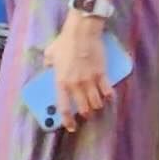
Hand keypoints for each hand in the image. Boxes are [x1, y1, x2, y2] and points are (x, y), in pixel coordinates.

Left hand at [44, 12, 111, 131]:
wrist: (82, 33)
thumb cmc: (65, 42)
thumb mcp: (50, 54)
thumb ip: (49, 63)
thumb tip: (49, 66)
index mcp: (61, 82)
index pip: (64, 107)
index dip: (67, 120)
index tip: (71, 126)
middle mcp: (76, 85)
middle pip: (83, 108)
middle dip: (86, 115)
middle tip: (87, 115)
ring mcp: (90, 80)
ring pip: (96, 102)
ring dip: (97, 107)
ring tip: (97, 107)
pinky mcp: (102, 74)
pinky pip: (107, 90)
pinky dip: (109, 96)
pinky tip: (109, 98)